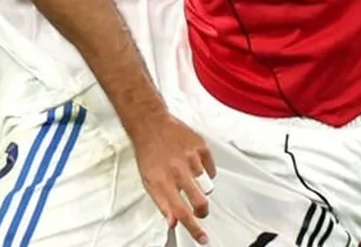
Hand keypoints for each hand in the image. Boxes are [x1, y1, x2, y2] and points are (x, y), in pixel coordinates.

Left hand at [131, 114, 216, 244]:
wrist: (150, 124)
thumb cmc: (148, 153)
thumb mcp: (148, 181)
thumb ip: (162, 203)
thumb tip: (172, 222)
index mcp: (162, 180)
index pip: (181, 211)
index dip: (193, 228)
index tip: (203, 238)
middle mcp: (177, 170)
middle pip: (201, 200)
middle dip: (202, 209)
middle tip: (199, 208)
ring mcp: (191, 157)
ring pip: (207, 183)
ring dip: (199, 183)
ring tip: (187, 172)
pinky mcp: (201, 146)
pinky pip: (211, 168)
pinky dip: (205, 168)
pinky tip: (193, 162)